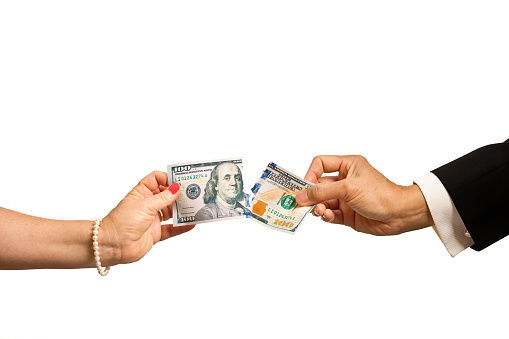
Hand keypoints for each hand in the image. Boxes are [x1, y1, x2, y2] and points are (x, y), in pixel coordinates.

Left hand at [102, 171, 194, 264]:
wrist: (112, 246)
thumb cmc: (122, 222)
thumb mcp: (145, 206)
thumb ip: (163, 198)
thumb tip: (177, 188)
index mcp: (142, 193)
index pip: (157, 179)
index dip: (169, 178)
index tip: (181, 180)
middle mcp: (148, 204)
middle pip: (167, 195)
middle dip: (179, 194)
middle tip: (194, 193)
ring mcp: (152, 219)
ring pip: (171, 211)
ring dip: (182, 210)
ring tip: (195, 208)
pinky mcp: (156, 233)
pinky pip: (172, 228)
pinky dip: (182, 226)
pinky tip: (192, 223)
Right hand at [295, 155, 432, 235]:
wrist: (400, 215)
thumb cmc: (381, 194)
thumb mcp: (348, 189)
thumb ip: (322, 192)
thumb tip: (300, 196)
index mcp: (347, 166)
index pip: (320, 164)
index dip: (310, 173)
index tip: (305, 185)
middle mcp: (345, 180)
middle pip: (318, 185)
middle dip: (310, 195)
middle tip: (300, 203)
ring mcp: (345, 198)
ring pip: (322, 201)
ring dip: (318, 206)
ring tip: (319, 211)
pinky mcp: (347, 214)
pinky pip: (329, 214)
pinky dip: (326, 216)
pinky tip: (327, 216)